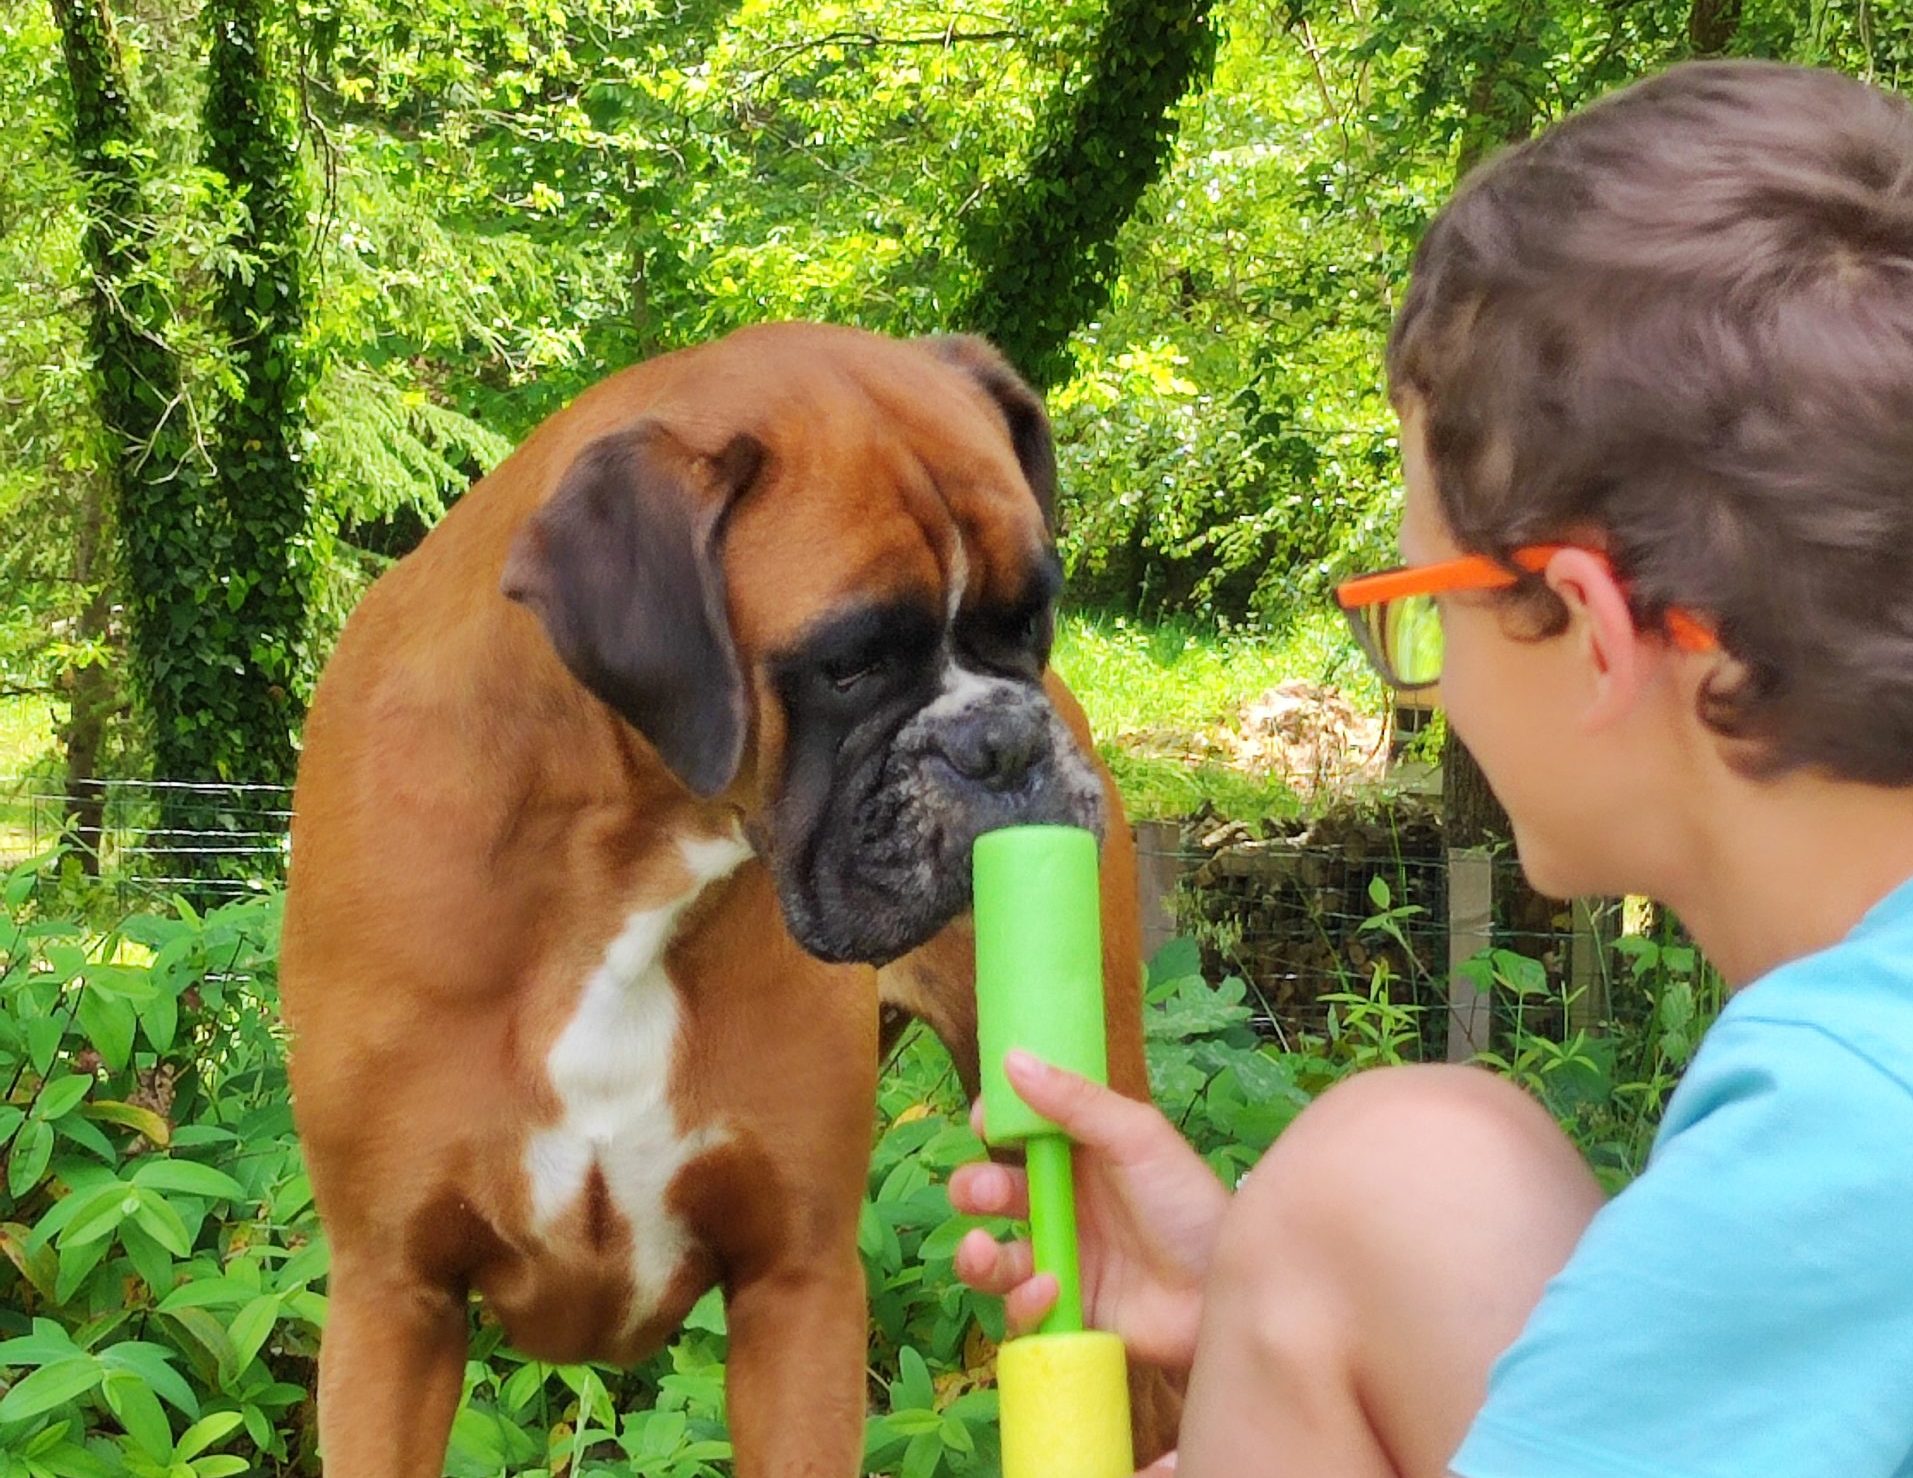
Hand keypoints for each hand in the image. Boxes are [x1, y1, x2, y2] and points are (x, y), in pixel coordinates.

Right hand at [948, 1050, 1230, 1373]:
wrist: (1221, 1291)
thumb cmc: (1188, 1204)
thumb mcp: (1137, 1138)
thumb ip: (1076, 1102)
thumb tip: (1013, 1059)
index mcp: (1079, 1157)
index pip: (1017, 1136)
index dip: (991, 1127)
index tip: (981, 1121)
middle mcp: (1063, 1206)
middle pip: (992, 1196)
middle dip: (972, 1191)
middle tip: (980, 1195)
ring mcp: (1062, 1260)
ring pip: (993, 1259)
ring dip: (977, 1256)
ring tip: (983, 1251)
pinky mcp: (1065, 1313)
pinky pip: (1021, 1312)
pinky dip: (1023, 1302)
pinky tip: (1051, 1290)